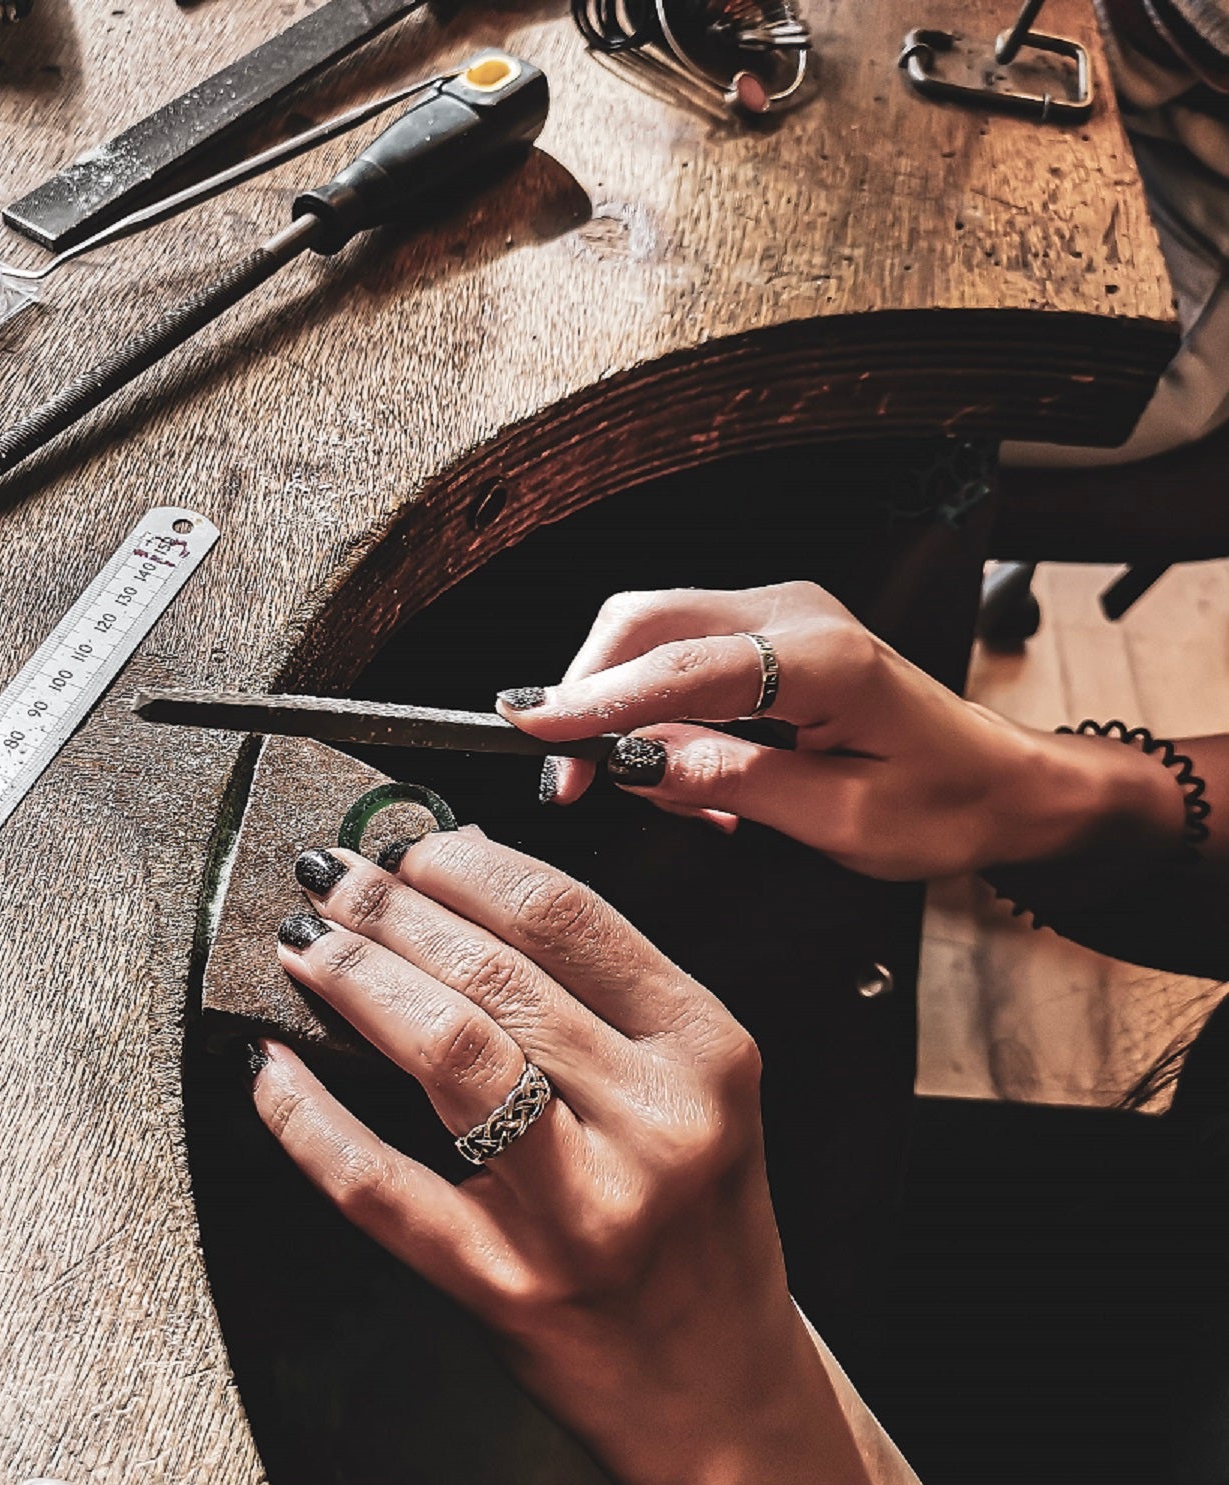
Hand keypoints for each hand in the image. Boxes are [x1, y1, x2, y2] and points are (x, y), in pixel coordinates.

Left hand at [250, 829, 880, 1484]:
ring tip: (306, 945)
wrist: (717, 1383)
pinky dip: (305, 1116)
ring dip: (354, 979)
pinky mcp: (505, 1285)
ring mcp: (581, 1207)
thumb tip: (465, 876)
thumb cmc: (694, 1218)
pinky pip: (378, 1184)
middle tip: (332, 878)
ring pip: (445, 1050)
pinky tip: (269, 1068)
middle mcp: (656, 1120)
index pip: (566, 916)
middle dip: (390, 907)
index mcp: (704, 1049)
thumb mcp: (690, 1085)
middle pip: (494, 972)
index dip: (465, 864)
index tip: (409, 846)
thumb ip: (598, 988)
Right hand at [497, 583, 1185, 879]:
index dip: (598, 699)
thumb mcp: (843, 819)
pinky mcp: (766, 635)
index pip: (682, 666)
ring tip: (662, 793)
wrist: (1000, 783)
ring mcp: (778, 616)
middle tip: (567, 777)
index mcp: (824, 658)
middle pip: (647, 623)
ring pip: (651, 636)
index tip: (534, 730)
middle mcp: (794, 614)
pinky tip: (685, 767)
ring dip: (621, 707)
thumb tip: (642, 763)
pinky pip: (677, 657)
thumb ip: (736, 782)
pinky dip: (653, 709)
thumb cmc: (946, 802)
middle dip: (587, 694)